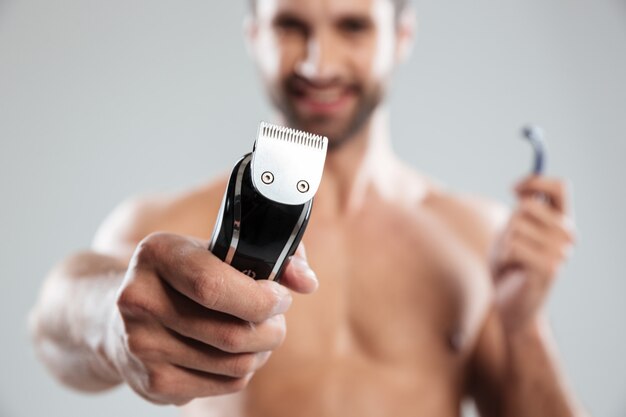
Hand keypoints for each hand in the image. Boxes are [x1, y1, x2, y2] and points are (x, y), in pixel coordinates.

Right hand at [106, 232, 317, 404]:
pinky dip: (243, 370)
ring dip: (262, 351)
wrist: (110, 315)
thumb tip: (308, 282)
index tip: (280, 298)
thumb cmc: (179, 276)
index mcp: (156, 255)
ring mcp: (142, 347)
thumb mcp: (213, 249)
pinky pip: (225, 385)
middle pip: (231, 334)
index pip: (213, 285)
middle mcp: (139, 301)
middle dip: (272, 329)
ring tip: (261, 335)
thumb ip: (270, 256)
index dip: (260, 298)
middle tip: (277, 319)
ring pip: (234, 364)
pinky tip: (234, 352)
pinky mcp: (152, 383)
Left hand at [490, 176, 575, 332]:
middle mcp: (568, 236)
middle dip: (508, 223)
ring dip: (503, 244)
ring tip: (512, 260)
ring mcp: (562, 252)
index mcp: (563, 223)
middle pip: (527, 205)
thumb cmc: (509, 266)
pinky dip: (502, 256)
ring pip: (516, 226)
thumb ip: (521, 211)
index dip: (535, 181)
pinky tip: (511, 269)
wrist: (509, 306)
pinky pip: (513, 246)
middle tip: (510, 245)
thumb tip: (521, 186)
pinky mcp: (549, 268)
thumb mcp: (512, 232)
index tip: (514, 189)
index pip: (561, 187)